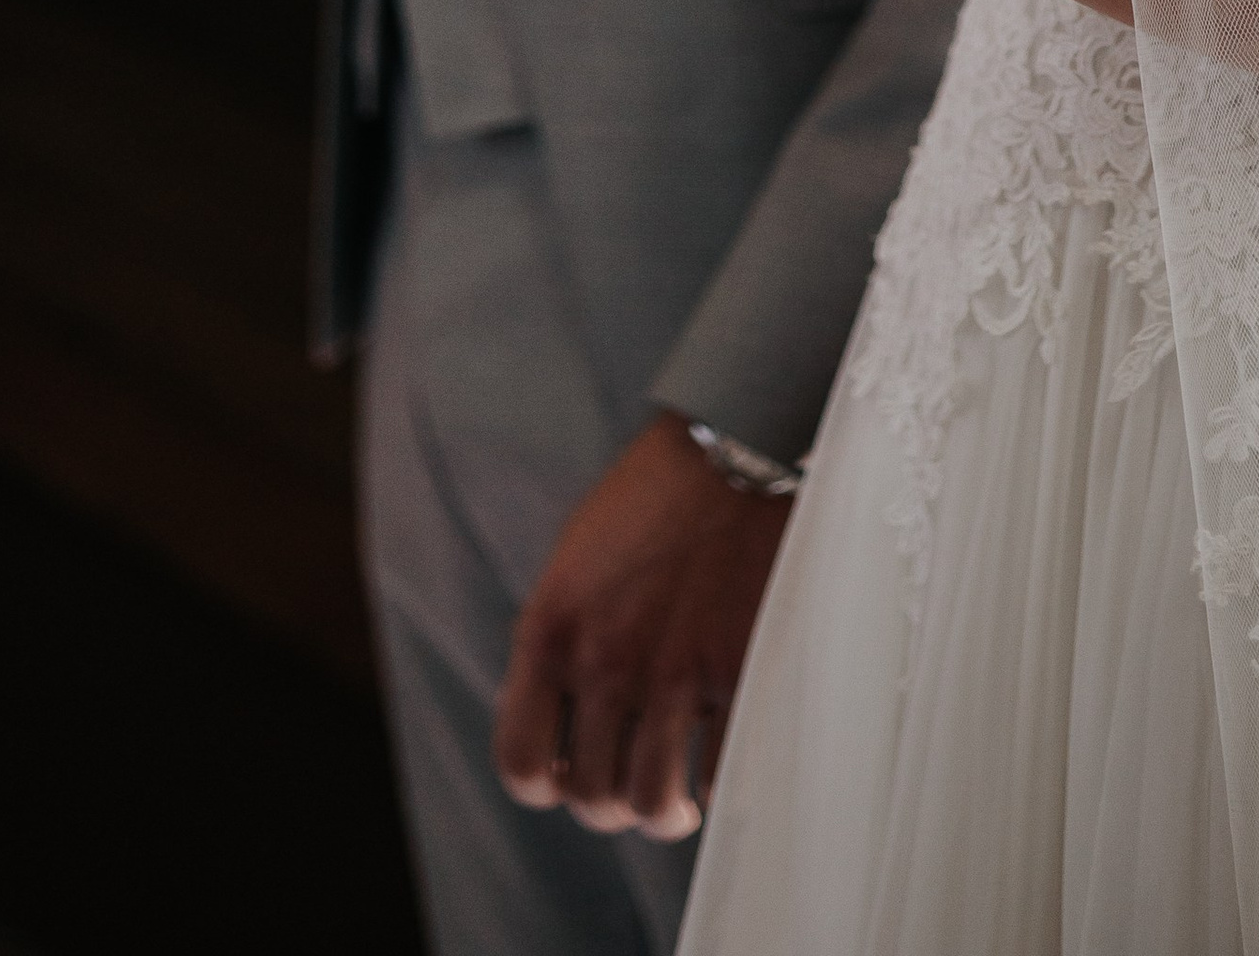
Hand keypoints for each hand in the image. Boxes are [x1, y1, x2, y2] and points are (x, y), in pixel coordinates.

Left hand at [495, 413, 792, 836]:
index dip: (545, 786)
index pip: (521, 762)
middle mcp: (603, 659)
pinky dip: (724, 782)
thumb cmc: (655, 498)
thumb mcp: (577, 562)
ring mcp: (673, 669)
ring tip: (681, 799)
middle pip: (590, 798)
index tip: (570, 777)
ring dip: (666, 813)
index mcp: (551, 630)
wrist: (733, 445)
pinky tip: (726, 758)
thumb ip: (563, 639)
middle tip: (637, 782)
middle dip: (612, 804)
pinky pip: (722, 773)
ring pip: (651, 804)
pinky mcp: (737, 668)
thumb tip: (561, 722)